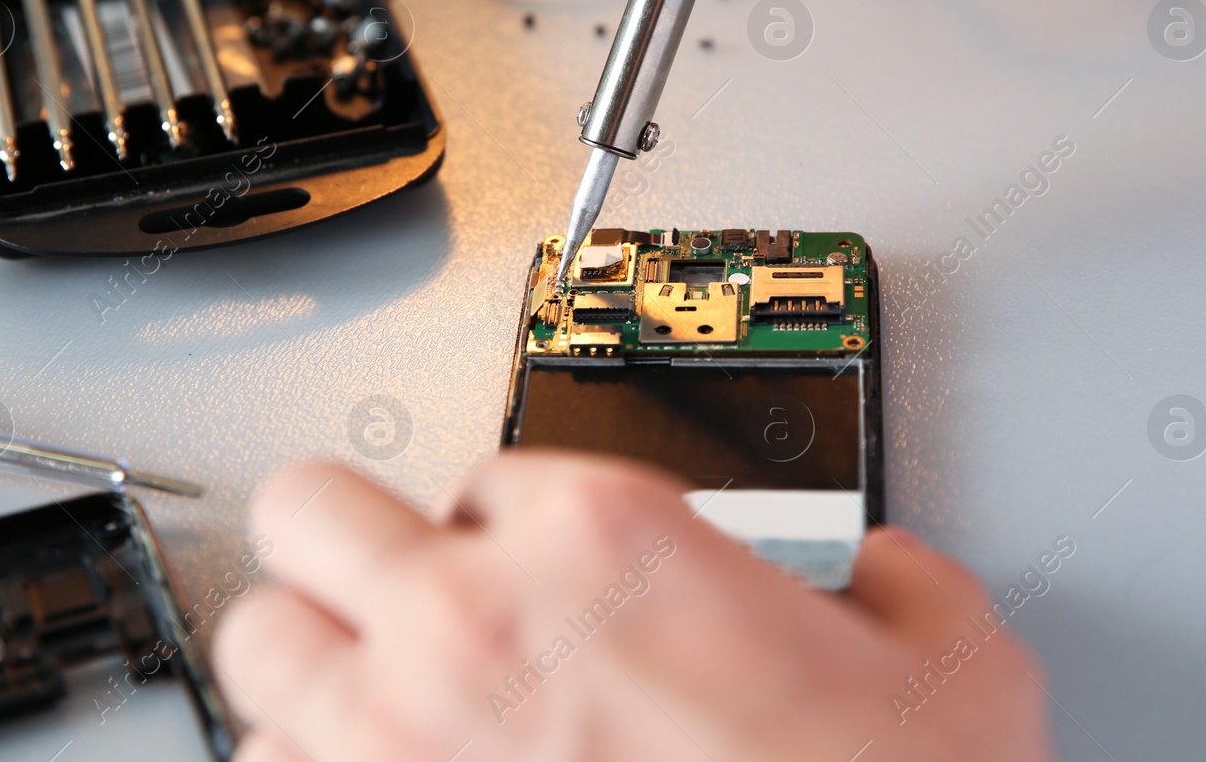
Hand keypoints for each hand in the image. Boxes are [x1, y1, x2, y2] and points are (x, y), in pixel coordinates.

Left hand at [214, 452, 1053, 761]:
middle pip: (309, 509)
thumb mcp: (946, 658)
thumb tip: (874, 579)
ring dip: (311, 663)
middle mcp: (476, 621)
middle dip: (346, 539)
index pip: (485, 470)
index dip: (515, 519)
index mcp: (605, 538)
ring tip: (366, 690)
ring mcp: (402, 740)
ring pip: (258, 645)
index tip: (538, 561)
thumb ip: (885, 580)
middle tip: (389, 574)